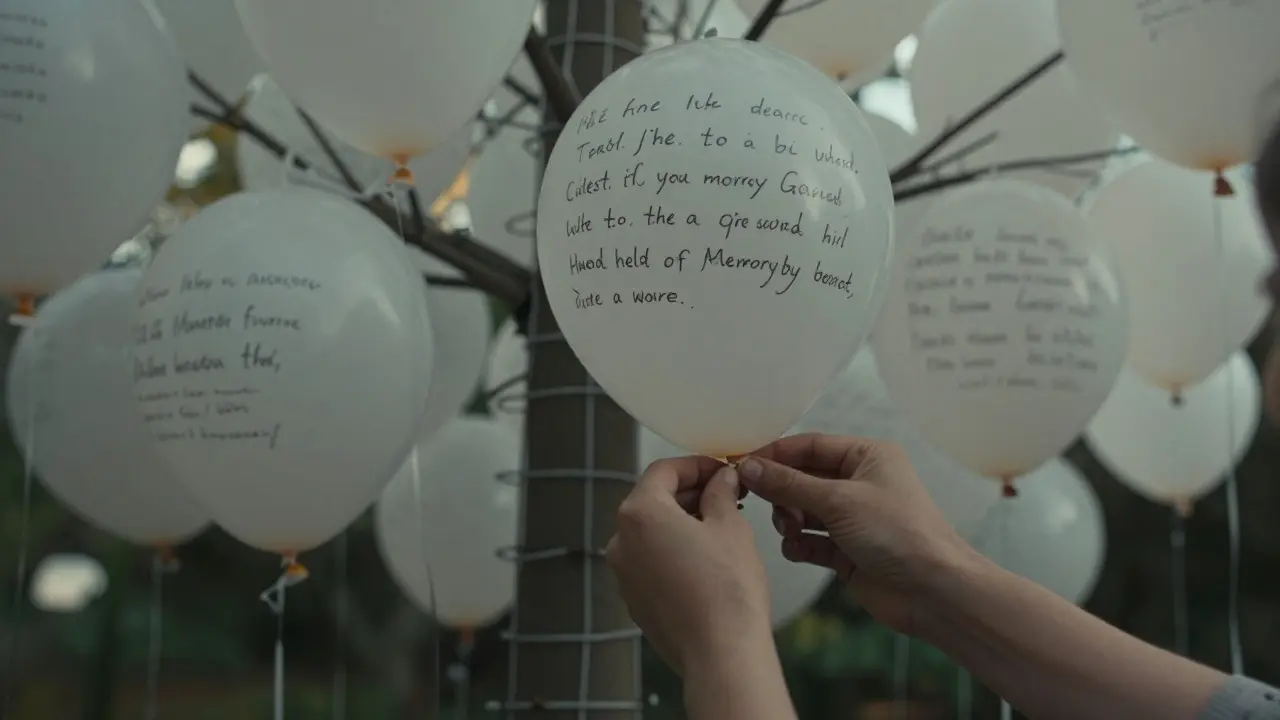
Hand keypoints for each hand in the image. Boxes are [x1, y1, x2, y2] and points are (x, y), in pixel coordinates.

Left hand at [606, 456, 772, 675]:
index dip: (696, 465)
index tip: (721, 468)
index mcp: (639, 514)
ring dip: (682, 523)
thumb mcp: (730, 526)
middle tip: (725, 494)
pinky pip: (651, 563)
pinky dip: (673, 552)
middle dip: (690, 494)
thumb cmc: (726, 588)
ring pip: (651, 534)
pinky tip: (706, 559)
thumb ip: (719, 493)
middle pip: (653, 501)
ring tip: (720, 526)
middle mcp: (621, 542)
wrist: (720, 653)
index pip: (663, 471)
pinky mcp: (634, 601)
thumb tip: (721, 478)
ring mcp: (623, 574)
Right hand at [738, 433, 972, 637]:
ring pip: (804, 510)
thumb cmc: (896, 533)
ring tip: (793, 531)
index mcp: (867, 456)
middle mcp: (860, 483)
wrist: (933, 591)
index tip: (741, 465)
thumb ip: (789, 484)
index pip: (810, 445)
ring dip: (791, 519)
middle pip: (803, 478)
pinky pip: (811, 540)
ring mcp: (853, 519)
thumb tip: (747, 466)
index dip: (776, 454)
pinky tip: (798, 550)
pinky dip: (800, 544)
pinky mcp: (848, 551)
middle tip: (766, 505)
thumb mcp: (838, 500)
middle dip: (782, 492)